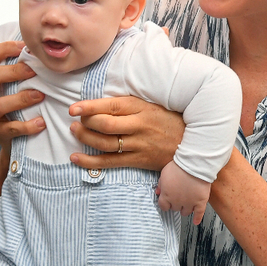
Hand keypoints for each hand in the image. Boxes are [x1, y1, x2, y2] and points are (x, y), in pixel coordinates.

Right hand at [0, 40, 45, 147]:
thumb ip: (25, 69)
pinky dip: (27, 125)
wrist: (15, 142)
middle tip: (34, 71)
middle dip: (12, 72)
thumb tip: (46, 47)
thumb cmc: (20, 106)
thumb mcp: (17, 86)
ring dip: (21, 99)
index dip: (4, 48)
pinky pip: (10, 129)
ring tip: (40, 95)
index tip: (25, 47)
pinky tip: (42, 122)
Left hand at [68, 96, 183, 170]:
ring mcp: (139, 145)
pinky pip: (110, 162)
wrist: (193, 143)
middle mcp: (139, 126)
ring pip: (105, 143)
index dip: (89, 107)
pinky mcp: (139, 160)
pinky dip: (90, 161)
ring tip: (74, 132)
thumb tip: (98, 102)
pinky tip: (76, 158)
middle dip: (85, 123)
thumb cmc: (168, 120)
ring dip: (85, 138)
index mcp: (140, 108)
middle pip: (105, 125)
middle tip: (74, 121)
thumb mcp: (150, 104)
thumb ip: (127, 104)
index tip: (73, 108)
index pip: (110, 106)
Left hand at [156, 161, 210, 224]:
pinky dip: (197, 218)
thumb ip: (160, 184)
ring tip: (186, 206)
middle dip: (175, 204)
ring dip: (185, 209)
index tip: (167, 203)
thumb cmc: (178, 167)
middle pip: (175, 208)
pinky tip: (196, 221)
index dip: (165, 204)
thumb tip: (158, 192)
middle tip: (178, 199)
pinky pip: (199, 214)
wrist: (193, 165)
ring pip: (185, 212)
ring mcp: (189, 203)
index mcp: (167, 195)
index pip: (163, 206)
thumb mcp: (164, 174)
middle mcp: (177, 201)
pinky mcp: (200, 202)